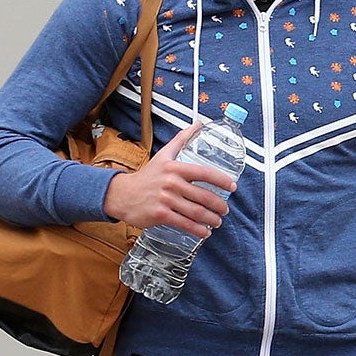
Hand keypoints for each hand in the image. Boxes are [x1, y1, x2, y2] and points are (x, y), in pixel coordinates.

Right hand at [103, 120, 234, 237]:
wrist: (122, 194)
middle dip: (219, 205)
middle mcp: (171, 183)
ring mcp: (166, 199)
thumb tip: (198, 124)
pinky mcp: (160, 214)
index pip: (205, 173)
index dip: (222, 180)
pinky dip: (198, 230)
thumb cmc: (147, 176)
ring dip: (211, 219)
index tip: (233, 187)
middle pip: (204, 196)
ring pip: (196, 212)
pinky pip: (184, 224)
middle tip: (225, 210)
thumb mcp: (163, 155)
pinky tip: (205, 232)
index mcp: (175, 168)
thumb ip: (182, 139)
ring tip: (217, 221)